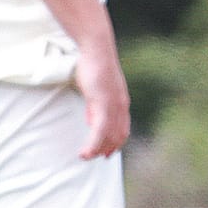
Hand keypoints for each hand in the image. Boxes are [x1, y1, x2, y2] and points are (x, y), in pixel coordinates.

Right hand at [73, 40, 129, 158]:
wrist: (96, 49)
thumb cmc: (93, 65)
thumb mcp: (95, 89)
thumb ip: (95, 106)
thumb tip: (91, 120)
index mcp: (121, 101)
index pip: (122, 128)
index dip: (116, 142)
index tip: (107, 153)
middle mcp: (121, 106)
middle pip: (118, 135)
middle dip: (108, 148)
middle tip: (96, 158)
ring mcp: (113, 106)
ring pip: (108, 136)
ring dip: (97, 150)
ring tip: (85, 158)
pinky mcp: (103, 104)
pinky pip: (99, 130)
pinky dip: (93, 144)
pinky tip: (84, 152)